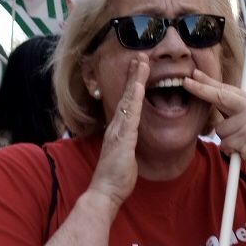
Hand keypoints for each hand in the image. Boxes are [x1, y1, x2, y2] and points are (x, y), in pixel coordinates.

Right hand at [87, 56, 145, 207]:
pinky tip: (140, 86)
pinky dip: (135, 99)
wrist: (105, 192)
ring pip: (129, 100)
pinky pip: (131, 115)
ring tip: (141, 61)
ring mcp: (118, 131)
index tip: (139, 66)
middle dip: (134, 73)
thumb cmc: (116, 177)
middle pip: (127, 94)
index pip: (129, 101)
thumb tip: (132, 137)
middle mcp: (116, 126)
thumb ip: (128, 142)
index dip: (133, 83)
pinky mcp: (122, 139)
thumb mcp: (125, 154)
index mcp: (119, 129)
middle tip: (140, 54)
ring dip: (135, 79)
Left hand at [185, 68, 245, 175]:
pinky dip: (230, 150)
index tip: (194, 75)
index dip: (208, 82)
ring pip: (220, 129)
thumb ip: (232, 110)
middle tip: (186, 81)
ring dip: (226, 140)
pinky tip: (243, 151)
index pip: (226, 90)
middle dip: (201, 90)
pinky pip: (225, 144)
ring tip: (241, 143)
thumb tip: (211, 97)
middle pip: (220, 97)